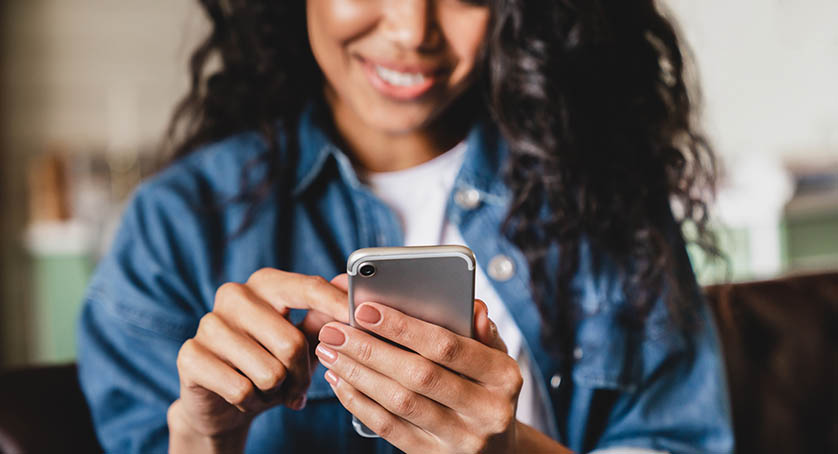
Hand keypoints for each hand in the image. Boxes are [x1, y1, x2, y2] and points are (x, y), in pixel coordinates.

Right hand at [169, 269, 347, 449]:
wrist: (222, 401)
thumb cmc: (269, 362)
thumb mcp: (302, 340)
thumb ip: (324, 315)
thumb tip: (349, 286)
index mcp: (265, 283)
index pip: (308, 287)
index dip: (336, 305)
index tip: (358, 319)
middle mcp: (234, 295)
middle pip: (291, 342)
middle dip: (301, 375)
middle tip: (297, 386)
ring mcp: (209, 323)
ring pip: (268, 371)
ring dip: (276, 392)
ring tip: (268, 389)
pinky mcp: (190, 355)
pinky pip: (241, 389)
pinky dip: (251, 403)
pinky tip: (245, 397)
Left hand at [315, 275, 522, 453]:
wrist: (498, 450)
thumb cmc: (488, 389)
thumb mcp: (496, 359)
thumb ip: (482, 331)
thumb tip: (473, 306)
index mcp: (503, 377)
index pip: (447, 346)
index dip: (403, 327)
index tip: (365, 309)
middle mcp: (487, 411)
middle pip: (418, 375)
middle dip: (370, 349)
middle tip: (334, 331)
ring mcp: (460, 439)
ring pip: (399, 403)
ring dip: (358, 374)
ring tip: (330, 352)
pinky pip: (389, 428)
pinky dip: (359, 402)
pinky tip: (341, 381)